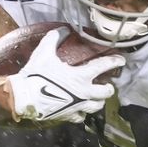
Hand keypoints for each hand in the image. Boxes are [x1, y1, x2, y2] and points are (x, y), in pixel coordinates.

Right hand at [7, 28, 124, 123]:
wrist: (25, 97)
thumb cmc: (36, 74)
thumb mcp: (44, 52)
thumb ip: (54, 38)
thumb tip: (63, 29)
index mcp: (81, 76)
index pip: (103, 66)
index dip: (114, 62)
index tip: (122, 60)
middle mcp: (84, 92)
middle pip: (105, 93)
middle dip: (109, 88)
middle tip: (107, 85)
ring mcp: (78, 106)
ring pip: (96, 106)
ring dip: (98, 101)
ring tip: (97, 98)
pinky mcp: (69, 115)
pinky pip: (81, 117)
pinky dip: (82, 113)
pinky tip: (80, 110)